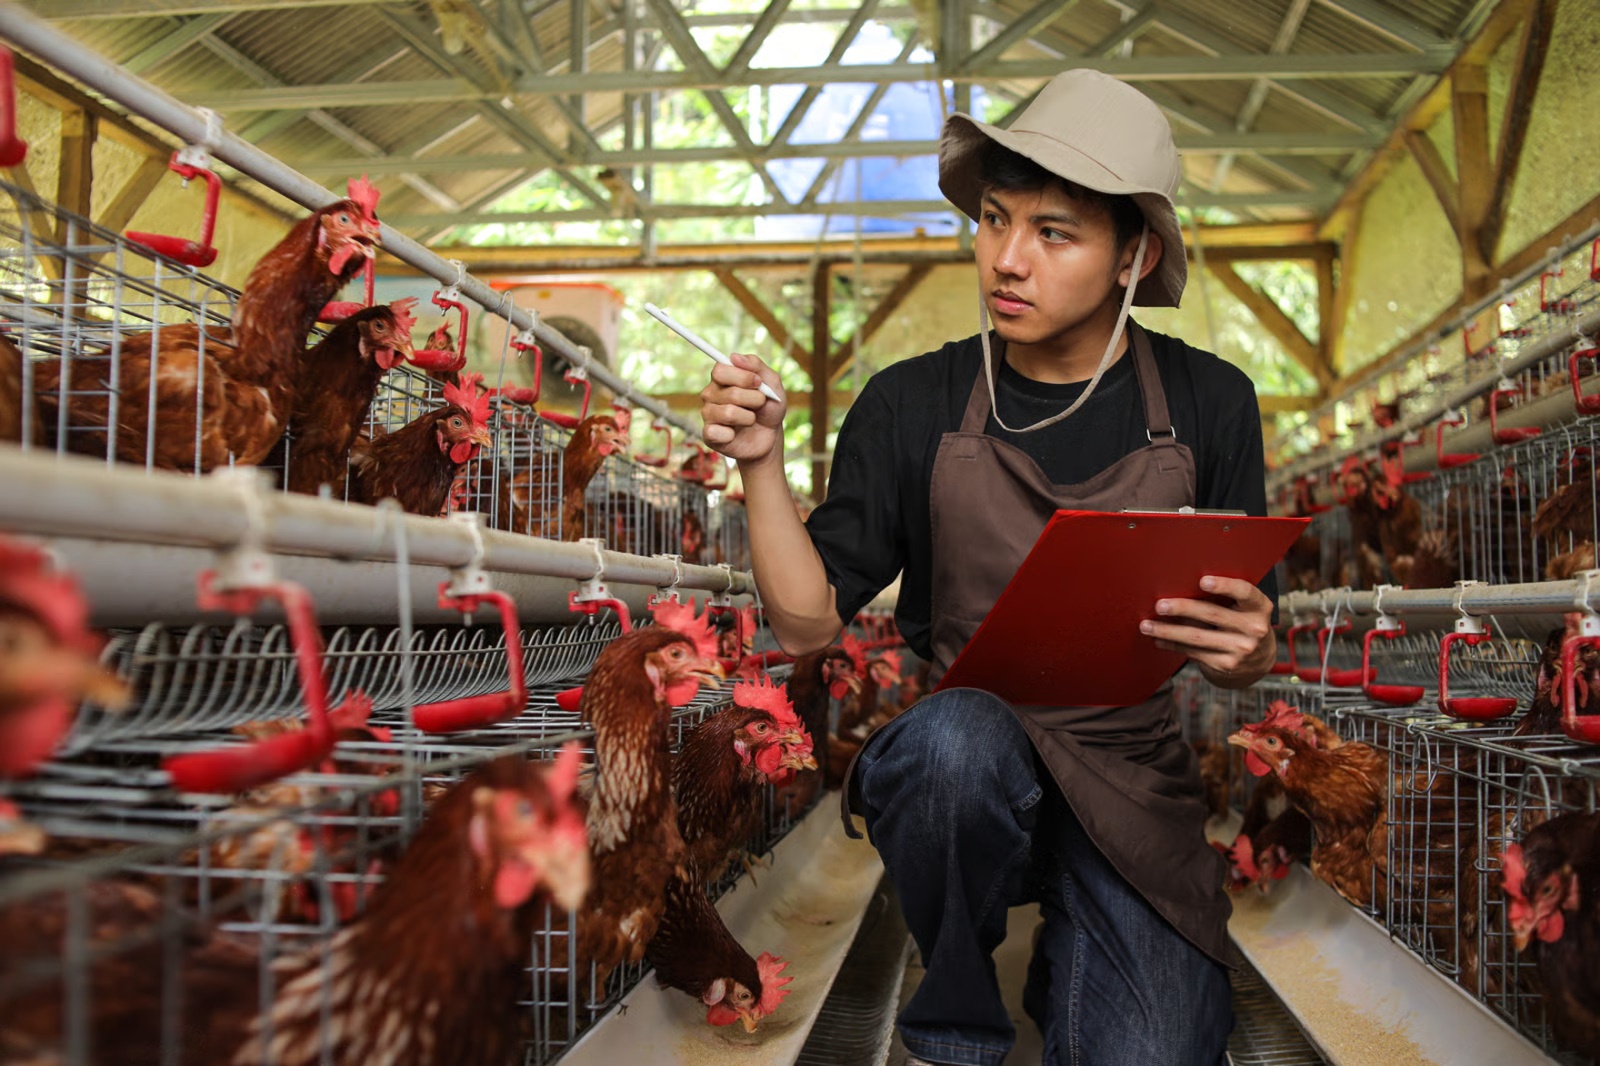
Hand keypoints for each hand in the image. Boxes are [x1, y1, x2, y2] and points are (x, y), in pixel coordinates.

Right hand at [699, 353, 786, 465]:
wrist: (770, 436)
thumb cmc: (768, 407)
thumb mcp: (772, 383)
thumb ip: (756, 366)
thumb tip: (734, 356)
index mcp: (723, 378)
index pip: (720, 370)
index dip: (742, 377)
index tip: (758, 382)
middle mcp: (711, 393)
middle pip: (730, 392)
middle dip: (753, 399)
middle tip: (760, 403)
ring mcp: (708, 414)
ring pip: (728, 413)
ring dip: (749, 418)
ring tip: (751, 420)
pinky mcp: (708, 434)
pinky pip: (717, 432)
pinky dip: (732, 435)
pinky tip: (735, 435)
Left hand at [1139, 575, 1275, 688]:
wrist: (1258, 660)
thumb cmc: (1243, 622)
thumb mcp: (1245, 608)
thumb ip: (1226, 597)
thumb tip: (1181, 584)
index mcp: (1260, 607)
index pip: (1245, 592)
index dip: (1224, 586)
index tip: (1202, 581)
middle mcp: (1254, 629)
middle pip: (1213, 614)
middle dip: (1183, 608)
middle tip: (1160, 605)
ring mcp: (1241, 649)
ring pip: (1197, 637)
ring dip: (1168, 631)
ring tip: (1147, 625)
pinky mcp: (1226, 665)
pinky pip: (1193, 652)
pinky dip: (1173, 645)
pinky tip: (1158, 639)